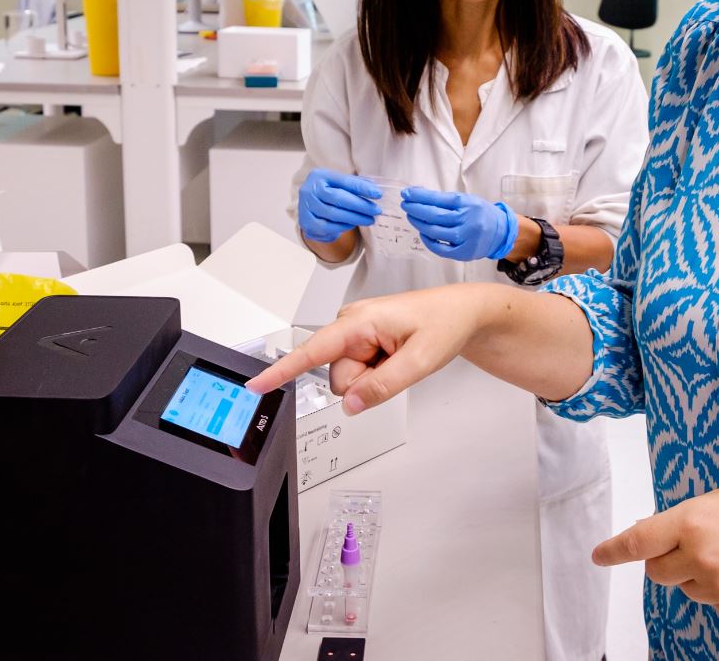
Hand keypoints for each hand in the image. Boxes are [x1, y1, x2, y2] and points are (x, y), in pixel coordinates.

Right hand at [246, 286, 487, 413]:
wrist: (463, 313)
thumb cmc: (445, 322)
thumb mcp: (420, 360)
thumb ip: (382, 385)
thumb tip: (349, 405)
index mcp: (359, 320)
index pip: (313, 350)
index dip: (282, 370)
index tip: (256, 384)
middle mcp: (350, 324)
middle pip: (338, 378)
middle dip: (365, 383)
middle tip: (399, 363)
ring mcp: (355, 334)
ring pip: (349, 380)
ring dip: (375, 378)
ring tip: (400, 357)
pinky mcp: (362, 343)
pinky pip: (360, 375)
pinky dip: (379, 374)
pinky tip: (397, 358)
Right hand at [298, 168, 380, 242]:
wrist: (309, 207)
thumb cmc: (328, 192)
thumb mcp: (339, 184)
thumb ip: (355, 185)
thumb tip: (375, 190)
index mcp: (320, 175)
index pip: (344, 181)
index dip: (362, 188)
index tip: (378, 194)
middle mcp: (310, 189)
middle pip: (338, 198)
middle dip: (360, 205)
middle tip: (376, 210)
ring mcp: (306, 207)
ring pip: (334, 214)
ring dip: (355, 218)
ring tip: (369, 219)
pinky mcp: (307, 223)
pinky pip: (328, 227)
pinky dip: (343, 226)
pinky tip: (353, 224)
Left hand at [400, 187, 517, 261]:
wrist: (501, 232)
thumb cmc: (479, 213)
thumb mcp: (466, 200)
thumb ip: (445, 200)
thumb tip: (418, 195)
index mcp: (467, 204)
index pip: (438, 199)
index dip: (420, 196)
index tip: (406, 193)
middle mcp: (467, 220)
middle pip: (434, 215)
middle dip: (416, 209)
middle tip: (405, 205)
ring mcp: (466, 238)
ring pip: (435, 232)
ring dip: (419, 224)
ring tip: (411, 217)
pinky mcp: (464, 252)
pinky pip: (441, 248)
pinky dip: (428, 241)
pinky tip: (423, 233)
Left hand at [592, 478, 718, 623]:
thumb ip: (688, 518)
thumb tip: (657, 534)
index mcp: (695, 520)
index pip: (639, 542)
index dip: (615, 550)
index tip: (600, 556)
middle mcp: (702, 557)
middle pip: (658, 572)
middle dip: (667, 560)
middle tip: (695, 544)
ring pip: (687, 589)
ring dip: (698, 575)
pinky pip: (715, 604)